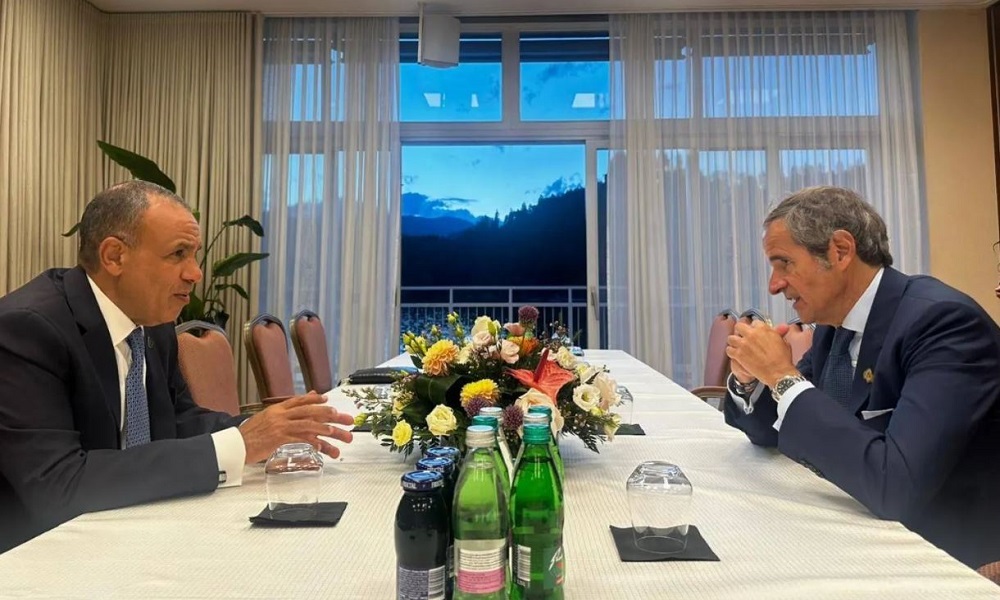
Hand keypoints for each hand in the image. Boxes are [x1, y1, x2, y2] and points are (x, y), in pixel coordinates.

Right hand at [240, 392, 354, 463]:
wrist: (234, 445)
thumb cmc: (251, 434)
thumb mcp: (267, 418)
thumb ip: (285, 412)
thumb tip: (302, 401)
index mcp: (278, 408)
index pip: (301, 401)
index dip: (317, 401)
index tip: (332, 403)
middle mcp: (281, 414)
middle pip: (312, 412)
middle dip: (333, 416)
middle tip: (348, 421)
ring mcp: (280, 425)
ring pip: (310, 425)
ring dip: (328, 431)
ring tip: (342, 436)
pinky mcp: (279, 438)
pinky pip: (300, 439)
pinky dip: (314, 442)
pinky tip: (323, 447)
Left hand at [726, 320, 796, 387]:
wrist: (778, 372)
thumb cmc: (782, 359)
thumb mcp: (783, 341)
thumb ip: (778, 332)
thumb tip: (781, 327)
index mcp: (762, 328)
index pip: (753, 322)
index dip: (753, 328)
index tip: (754, 332)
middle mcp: (751, 334)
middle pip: (739, 326)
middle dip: (740, 331)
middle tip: (742, 336)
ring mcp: (744, 344)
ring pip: (731, 338)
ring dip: (734, 342)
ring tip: (737, 346)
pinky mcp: (739, 354)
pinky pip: (729, 350)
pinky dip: (731, 352)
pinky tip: (735, 354)